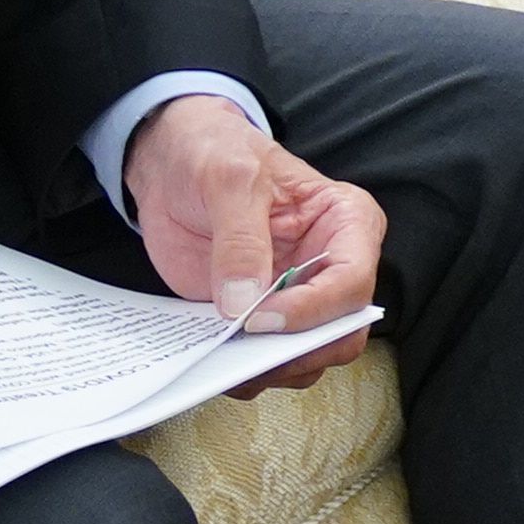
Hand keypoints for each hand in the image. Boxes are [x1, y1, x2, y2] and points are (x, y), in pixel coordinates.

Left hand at [125, 93, 382, 386]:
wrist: (172, 167)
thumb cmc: (216, 152)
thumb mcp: (229, 178)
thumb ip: (239, 238)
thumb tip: (242, 302)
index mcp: (346, 223)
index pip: (352, 282)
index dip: (312, 310)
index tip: (260, 318)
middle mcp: (330, 269)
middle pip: (341, 333)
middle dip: (297, 353)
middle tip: (246, 353)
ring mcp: (295, 299)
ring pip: (306, 359)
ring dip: (267, 369)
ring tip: (221, 358)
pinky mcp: (257, 320)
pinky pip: (260, 362)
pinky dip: (238, 371)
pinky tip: (208, 356)